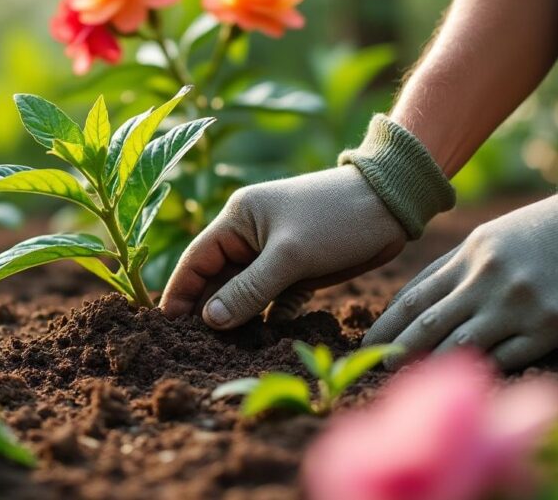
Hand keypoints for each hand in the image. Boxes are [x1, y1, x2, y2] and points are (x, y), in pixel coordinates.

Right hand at [160, 166, 407, 328]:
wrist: (390, 206)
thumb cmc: (335, 218)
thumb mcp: (289, 256)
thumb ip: (249, 289)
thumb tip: (211, 319)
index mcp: (238, 220)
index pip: (197, 259)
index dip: (180, 291)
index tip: (166, 325)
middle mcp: (251, 236)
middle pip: (219, 280)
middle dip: (209, 310)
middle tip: (195, 346)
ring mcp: (275, 254)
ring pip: (246, 293)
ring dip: (239, 318)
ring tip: (225, 350)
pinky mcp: (299, 271)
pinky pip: (274, 300)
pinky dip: (269, 317)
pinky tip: (265, 340)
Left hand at [363, 191, 557, 369]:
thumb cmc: (539, 234)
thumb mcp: (488, 238)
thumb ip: (450, 269)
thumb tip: (409, 302)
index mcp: (469, 257)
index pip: (416, 297)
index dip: (388, 324)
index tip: (365, 343)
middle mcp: (489, 281)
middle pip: (431, 323)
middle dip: (399, 349)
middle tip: (375, 367)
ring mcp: (519, 305)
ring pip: (463, 345)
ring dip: (433, 365)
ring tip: (410, 381)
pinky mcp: (550, 326)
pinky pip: (508, 358)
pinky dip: (482, 371)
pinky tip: (463, 384)